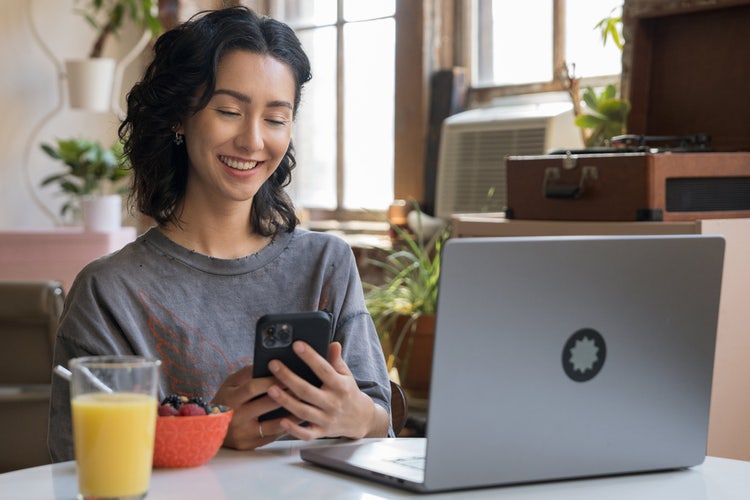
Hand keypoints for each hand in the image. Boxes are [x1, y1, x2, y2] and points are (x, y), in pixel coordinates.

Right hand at [211, 364, 301, 449]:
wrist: (209, 429)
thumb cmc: (224, 401)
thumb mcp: (229, 385)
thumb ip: (245, 373)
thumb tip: (265, 363)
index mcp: (230, 399)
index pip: (253, 388)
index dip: (271, 381)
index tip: (288, 374)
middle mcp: (236, 417)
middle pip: (265, 405)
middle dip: (286, 395)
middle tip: (304, 387)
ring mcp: (244, 433)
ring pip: (273, 425)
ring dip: (292, 415)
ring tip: (307, 405)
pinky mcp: (250, 445)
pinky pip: (272, 437)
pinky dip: (286, 428)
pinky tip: (298, 420)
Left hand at [266, 341, 388, 439]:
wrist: (361, 419)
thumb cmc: (348, 392)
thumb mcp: (346, 375)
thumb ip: (337, 361)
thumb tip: (333, 344)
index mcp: (340, 386)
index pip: (323, 369)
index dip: (310, 357)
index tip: (296, 345)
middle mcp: (333, 403)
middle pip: (308, 391)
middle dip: (289, 378)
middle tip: (273, 365)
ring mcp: (327, 419)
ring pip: (303, 411)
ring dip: (286, 401)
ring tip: (270, 389)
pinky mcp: (321, 432)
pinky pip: (306, 433)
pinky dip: (294, 429)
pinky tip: (281, 420)